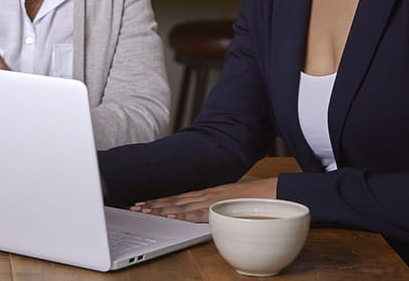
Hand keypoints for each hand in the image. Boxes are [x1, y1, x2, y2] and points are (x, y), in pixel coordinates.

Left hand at [130, 178, 277, 222]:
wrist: (273, 191)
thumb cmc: (254, 196)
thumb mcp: (230, 198)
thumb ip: (218, 203)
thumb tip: (212, 209)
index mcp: (207, 192)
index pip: (179, 196)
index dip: (161, 200)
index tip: (145, 202)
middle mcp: (206, 194)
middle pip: (175, 200)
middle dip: (154, 204)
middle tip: (135, 206)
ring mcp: (212, 200)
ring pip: (182, 205)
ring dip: (162, 209)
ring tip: (145, 211)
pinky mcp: (220, 206)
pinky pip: (199, 212)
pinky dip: (184, 214)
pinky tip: (171, 216)